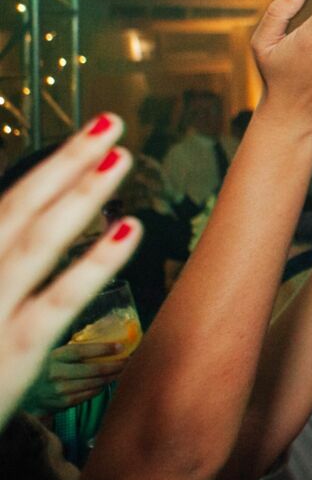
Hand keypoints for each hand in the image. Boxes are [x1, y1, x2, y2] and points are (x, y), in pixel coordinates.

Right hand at [0, 114, 143, 423]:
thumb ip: (11, 274)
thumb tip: (30, 238)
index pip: (2, 215)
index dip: (42, 174)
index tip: (84, 141)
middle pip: (13, 214)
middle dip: (61, 164)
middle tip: (110, 121)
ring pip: (33, 244)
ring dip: (78, 194)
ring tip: (121, 154)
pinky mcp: (7, 358)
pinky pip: (56, 303)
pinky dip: (93, 262)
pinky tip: (130, 226)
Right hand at [21, 338, 131, 413]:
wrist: (26, 393)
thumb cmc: (47, 369)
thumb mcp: (56, 355)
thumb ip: (74, 349)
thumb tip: (107, 338)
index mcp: (55, 356)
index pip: (82, 350)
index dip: (103, 348)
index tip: (121, 346)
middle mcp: (56, 373)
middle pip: (93, 369)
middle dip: (114, 365)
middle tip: (127, 360)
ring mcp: (59, 389)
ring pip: (94, 383)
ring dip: (111, 377)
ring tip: (120, 371)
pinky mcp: (62, 402)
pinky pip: (88, 394)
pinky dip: (100, 388)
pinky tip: (106, 382)